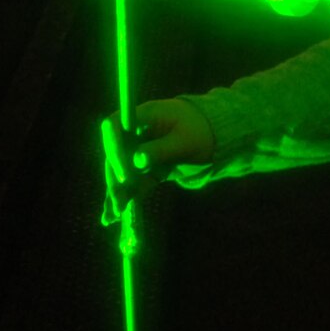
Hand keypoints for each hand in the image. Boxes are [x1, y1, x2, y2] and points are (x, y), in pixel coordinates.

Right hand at [104, 98, 217, 219]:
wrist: (215, 137)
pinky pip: (132, 181)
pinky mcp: (145, 166)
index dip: (114, 150)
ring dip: (117, 192)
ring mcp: (138, 149)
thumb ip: (161, 150)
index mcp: (144, 116)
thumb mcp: (185, 141)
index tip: (124, 175)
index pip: (114, 127)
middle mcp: (135, 132)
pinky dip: (127, 196)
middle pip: (115, 153)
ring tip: (115, 214)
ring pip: (121, 170)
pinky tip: (115, 215)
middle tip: (119, 203)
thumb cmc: (202, 132)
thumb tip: (137, 161)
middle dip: (116, 179)